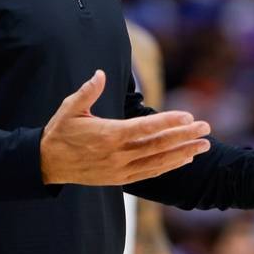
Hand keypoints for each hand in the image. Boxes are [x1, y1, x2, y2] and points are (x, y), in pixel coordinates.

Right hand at [40, 70, 211, 185]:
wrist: (47, 164)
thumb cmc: (60, 131)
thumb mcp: (70, 108)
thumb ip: (88, 91)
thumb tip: (100, 74)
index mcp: (108, 135)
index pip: (145, 128)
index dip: (168, 122)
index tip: (188, 116)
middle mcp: (118, 154)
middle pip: (158, 145)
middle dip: (185, 136)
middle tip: (207, 128)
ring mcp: (120, 169)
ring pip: (158, 162)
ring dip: (183, 153)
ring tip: (204, 145)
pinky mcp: (120, 179)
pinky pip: (150, 173)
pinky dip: (169, 166)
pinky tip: (184, 159)